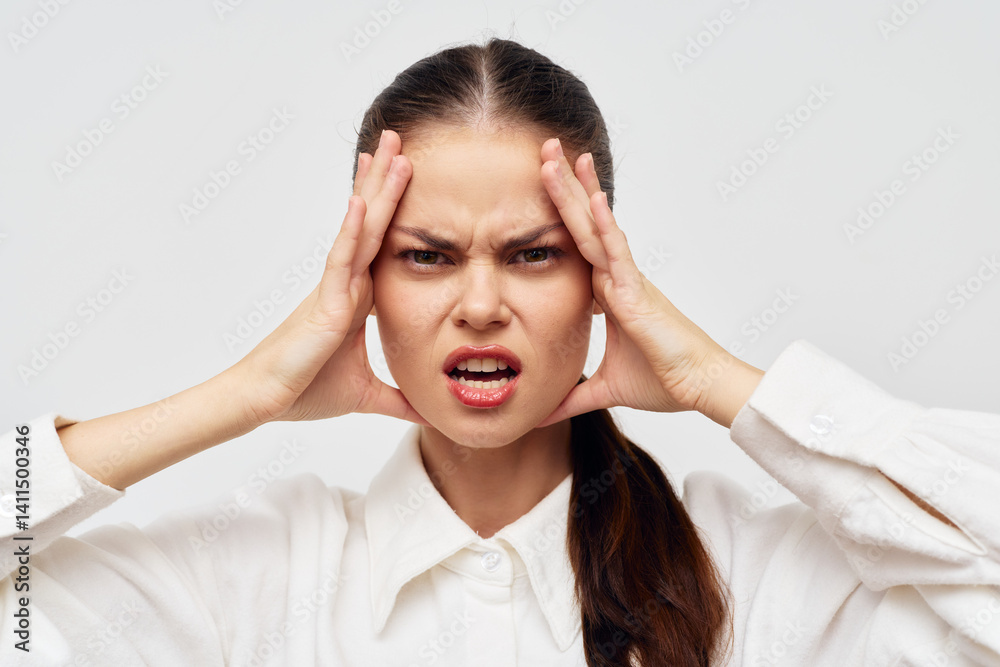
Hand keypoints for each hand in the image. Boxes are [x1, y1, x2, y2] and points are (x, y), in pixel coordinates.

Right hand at [232, 130, 428, 426]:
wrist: (267, 402)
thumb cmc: (305, 391)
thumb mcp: (366, 396)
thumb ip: (397, 398)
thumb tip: (425, 409)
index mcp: (357, 298)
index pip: (382, 244)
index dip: (392, 209)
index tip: (404, 175)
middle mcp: (346, 283)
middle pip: (372, 223)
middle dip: (385, 182)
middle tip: (398, 140)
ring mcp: (334, 288)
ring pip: (360, 230)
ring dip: (376, 190)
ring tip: (390, 149)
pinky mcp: (325, 304)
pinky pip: (340, 261)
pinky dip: (353, 231)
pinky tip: (362, 201)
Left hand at [534, 139, 763, 428]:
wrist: (700, 388)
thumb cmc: (665, 381)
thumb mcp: (605, 389)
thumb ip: (574, 398)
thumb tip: (543, 414)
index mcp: (608, 294)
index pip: (575, 247)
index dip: (558, 217)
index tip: (538, 189)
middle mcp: (617, 279)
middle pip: (582, 225)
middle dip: (562, 188)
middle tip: (543, 150)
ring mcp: (628, 280)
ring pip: (597, 228)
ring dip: (578, 192)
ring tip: (562, 155)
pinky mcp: (638, 292)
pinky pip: (618, 253)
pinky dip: (605, 225)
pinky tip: (593, 198)